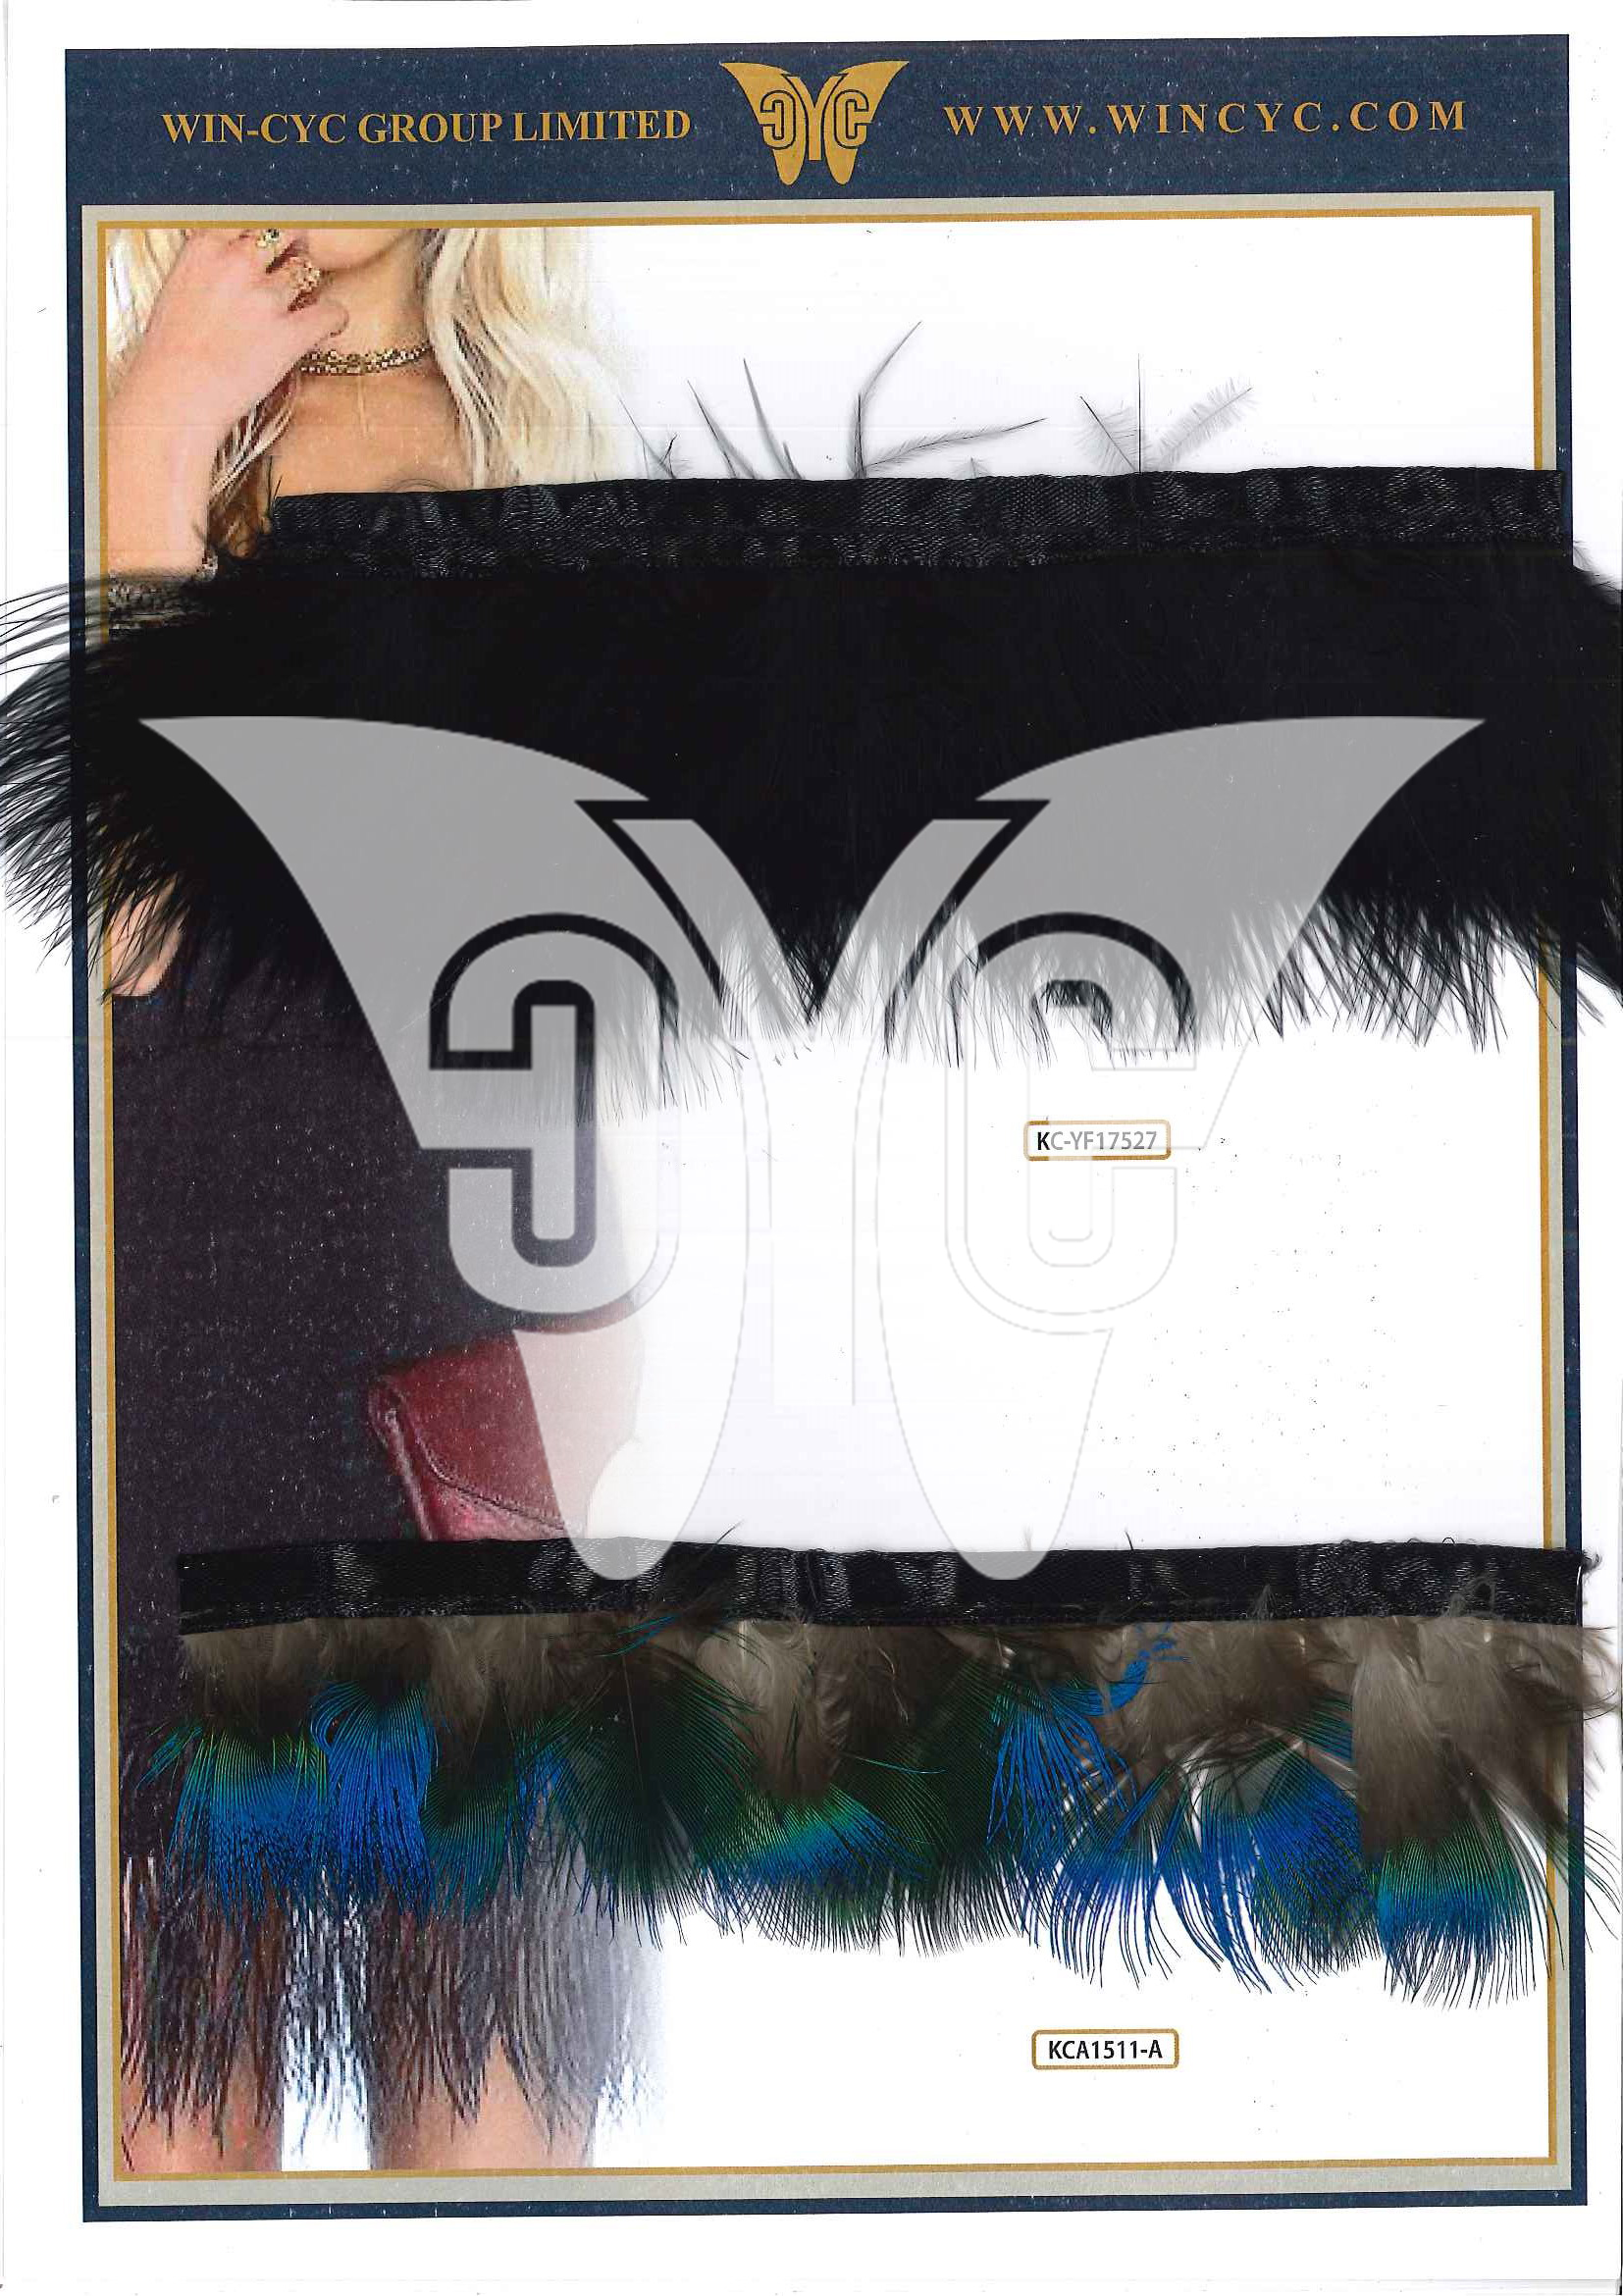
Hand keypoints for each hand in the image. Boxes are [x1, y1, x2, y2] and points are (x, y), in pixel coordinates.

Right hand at [109, 229, 348, 446]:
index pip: (252, 216)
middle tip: (294, 265)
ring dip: (307, 288)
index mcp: (206, 245)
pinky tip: (326, 327)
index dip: (267, 232)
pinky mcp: (291, 335)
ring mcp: (266, 298)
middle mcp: (238, 263)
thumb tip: (238, 256)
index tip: (272, 244)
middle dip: (294, 246)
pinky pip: (333, 312)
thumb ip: (210, 262)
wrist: (173, 398)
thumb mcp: (179, 286)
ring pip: (307, 272)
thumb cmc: (171, 353)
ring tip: (296, 308)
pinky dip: (334, 318)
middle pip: (286, 232)